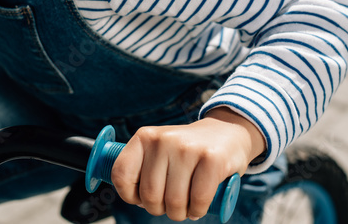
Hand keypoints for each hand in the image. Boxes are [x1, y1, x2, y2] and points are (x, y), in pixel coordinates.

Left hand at [111, 107, 266, 220]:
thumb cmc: (187, 151)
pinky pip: (198, 201)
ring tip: (186, 206)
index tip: (141, 199)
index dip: (129, 196)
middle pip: (150, 196)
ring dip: (180, 214)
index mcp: (145, 137)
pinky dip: (197, 211)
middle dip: (160, 210)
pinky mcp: (211, 159)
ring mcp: (188, 148)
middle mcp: (163, 139)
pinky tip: (199, 206)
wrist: (227, 133)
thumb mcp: (159, 149)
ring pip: (174, 202)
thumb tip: (127, 193)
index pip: (121, 174)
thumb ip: (141, 166)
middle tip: (170, 205)